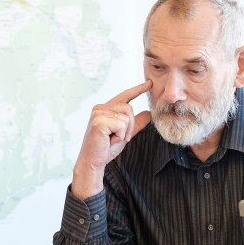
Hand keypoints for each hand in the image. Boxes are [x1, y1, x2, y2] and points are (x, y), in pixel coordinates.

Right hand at [72, 80, 152, 198]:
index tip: (149, 83)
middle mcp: (100, 108)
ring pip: (126, 116)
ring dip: (125, 131)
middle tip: (121, 137)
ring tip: (113, 139)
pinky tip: (109, 140)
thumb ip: (136, 123)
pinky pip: (121, 124)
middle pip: (128, 107)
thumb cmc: (106, 148)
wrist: (93, 161)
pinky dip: (119, 135)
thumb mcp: (125, 133)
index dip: (138, 89)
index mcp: (105, 108)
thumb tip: (148, 113)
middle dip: (130, 125)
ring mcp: (98, 113)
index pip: (125, 96)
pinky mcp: (99, 121)